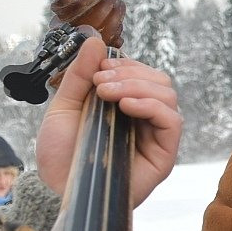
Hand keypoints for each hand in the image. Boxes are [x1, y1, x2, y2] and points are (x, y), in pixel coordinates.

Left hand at [35, 34, 180, 207]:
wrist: (58, 188)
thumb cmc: (61, 154)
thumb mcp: (63, 107)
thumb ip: (79, 75)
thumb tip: (96, 41)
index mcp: (125, 106)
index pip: (142, 74)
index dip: (125, 65)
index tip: (97, 69)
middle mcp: (145, 119)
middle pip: (159, 80)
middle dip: (130, 73)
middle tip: (101, 82)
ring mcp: (156, 136)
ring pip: (168, 96)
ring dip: (138, 86)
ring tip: (107, 94)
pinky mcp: (164, 154)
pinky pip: (172, 121)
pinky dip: (151, 106)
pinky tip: (126, 106)